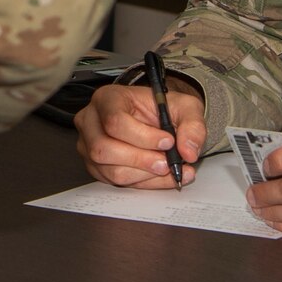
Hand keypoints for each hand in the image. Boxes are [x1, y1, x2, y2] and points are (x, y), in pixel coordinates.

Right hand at [75, 76, 206, 188]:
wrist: (157, 120)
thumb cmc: (163, 109)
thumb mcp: (185, 107)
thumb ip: (192, 125)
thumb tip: (189, 151)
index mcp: (107, 98)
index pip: (115, 121)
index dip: (143, 136)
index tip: (168, 141)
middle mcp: (91, 122)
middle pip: (105, 149)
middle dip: (142, 160)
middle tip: (167, 162)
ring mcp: (89, 147)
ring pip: (111, 170)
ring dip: (144, 175)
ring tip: (168, 168)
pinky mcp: (96, 167)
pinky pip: (116, 183)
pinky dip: (143, 183)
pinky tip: (161, 176)